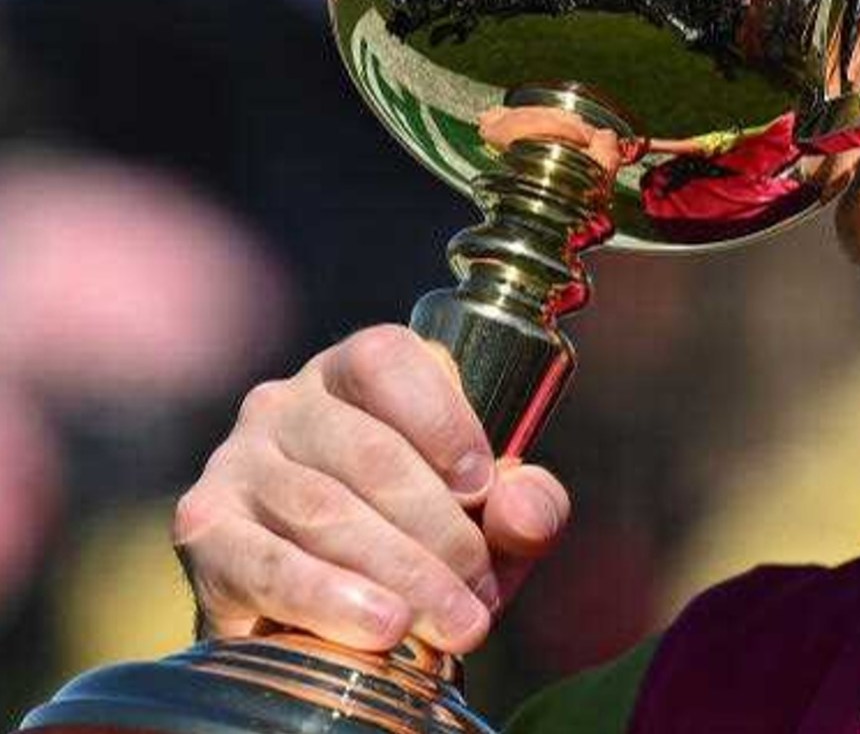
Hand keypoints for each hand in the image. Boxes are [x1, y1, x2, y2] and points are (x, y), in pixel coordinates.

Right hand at [172, 325, 570, 653]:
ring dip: (400, 573)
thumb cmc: (426, 540)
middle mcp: (287, 402)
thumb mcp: (492, 518)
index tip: (483, 488)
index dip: (442, 420)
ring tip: (453, 624)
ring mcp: (237, 461)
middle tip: (479, 594)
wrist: (331, 615)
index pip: (388, 360)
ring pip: (325, 510)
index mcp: (357, 371)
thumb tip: (523, 508)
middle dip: (439, 530)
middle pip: (369, 453)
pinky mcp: (204, 529)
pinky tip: (383, 626)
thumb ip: (527, 503)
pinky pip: (266, 562)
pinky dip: (330, 598)